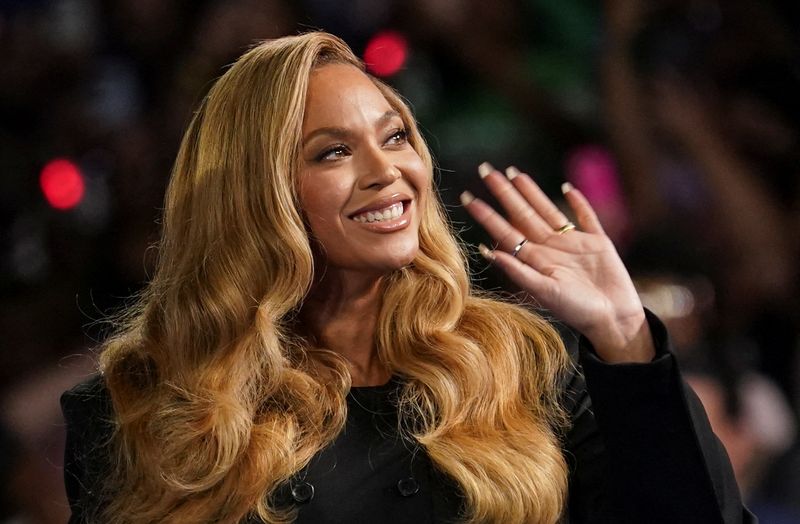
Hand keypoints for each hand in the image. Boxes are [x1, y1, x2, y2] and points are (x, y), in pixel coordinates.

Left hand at [461, 163, 653, 362]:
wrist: (613, 319)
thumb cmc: (577, 310)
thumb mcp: (545, 291)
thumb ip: (519, 271)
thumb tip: (489, 251)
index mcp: (535, 259)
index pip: (505, 231)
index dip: (487, 214)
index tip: (467, 198)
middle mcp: (549, 247)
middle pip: (522, 213)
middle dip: (504, 192)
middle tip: (485, 169)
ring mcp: (572, 243)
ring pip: (547, 210)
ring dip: (532, 191)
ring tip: (514, 172)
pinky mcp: (597, 241)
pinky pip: (585, 217)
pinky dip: (578, 202)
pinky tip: (567, 189)